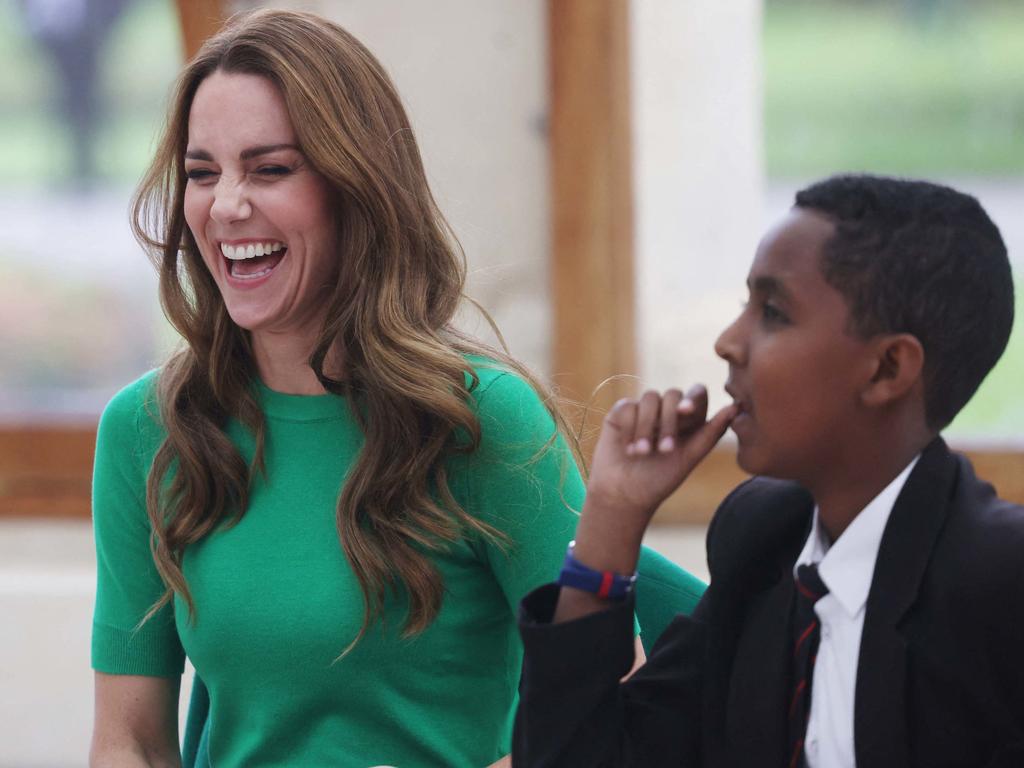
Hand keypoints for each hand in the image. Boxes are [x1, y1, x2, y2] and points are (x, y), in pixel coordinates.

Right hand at [574, 386, 737, 572]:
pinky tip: (628, 449)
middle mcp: (667, 410)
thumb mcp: (690, 458)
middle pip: (674, 395)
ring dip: (647, 426)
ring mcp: (644, 409)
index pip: (697, 394)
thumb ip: (712, 433)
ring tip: (642, 453)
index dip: (693, 398)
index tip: (687, 411)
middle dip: (669, 421)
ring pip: (650, 398)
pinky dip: (630, 428)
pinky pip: (628, 406)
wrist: (624, 494)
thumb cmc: (660, 480)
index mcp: (690, 419)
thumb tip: (735, 407)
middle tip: (664, 450)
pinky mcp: (622, 412)